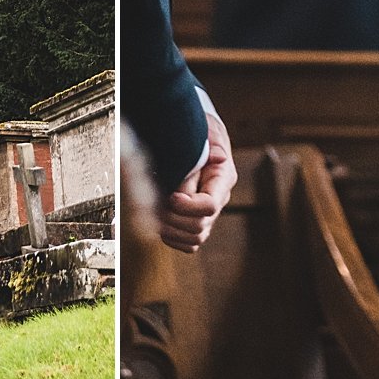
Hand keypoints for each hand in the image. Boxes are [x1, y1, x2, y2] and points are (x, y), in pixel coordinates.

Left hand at [160, 112, 235, 253]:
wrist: (198, 137)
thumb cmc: (200, 133)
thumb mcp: (205, 134)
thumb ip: (209, 148)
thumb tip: (218, 158)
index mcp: (223, 178)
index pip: (209, 206)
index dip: (187, 206)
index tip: (170, 195)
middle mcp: (219, 199)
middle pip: (200, 227)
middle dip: (173, 218)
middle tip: (156, 204)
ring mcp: (209, 213)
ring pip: (195, 239)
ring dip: (170, 230)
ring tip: (155, 214)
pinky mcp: (197, 221)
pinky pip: (189, 244)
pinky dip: (173, 238)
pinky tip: (160, 223)